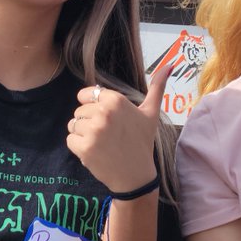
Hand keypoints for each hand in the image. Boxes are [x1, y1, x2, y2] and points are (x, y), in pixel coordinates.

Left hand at [67, 58, 172, 192]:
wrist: (136, 175)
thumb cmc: (142, 143)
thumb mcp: (150, 113)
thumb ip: (157, 87)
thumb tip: (170, 64)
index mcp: (116, 100)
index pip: (86, 95)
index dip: (93, 107)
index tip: (107, 121)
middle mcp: (103, 113)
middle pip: (79, 111)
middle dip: (89, 123)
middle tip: (107, 136)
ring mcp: (93, 131)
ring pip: (73, 125)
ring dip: (83, 135)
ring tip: (101, 144)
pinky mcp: (84, 147)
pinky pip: (70, 140)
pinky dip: (79, 148)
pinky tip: (95, 152)